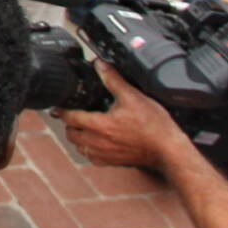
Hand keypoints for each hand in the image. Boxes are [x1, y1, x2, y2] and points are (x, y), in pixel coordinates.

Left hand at [57, 61, 181, 169]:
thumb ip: (113, 79)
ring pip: (79, 147)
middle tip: (74, 114)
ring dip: (78, 137)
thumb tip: (99, 64)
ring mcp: (105, 155)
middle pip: (70, 134)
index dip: (62, 110)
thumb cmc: (153, 125)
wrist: (169, 149)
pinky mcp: (113, 163)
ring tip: (84, 127)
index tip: (58, 106)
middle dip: (69, 123)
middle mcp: (98, 142)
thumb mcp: (132, 96)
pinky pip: (92, 158)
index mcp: (100, 125)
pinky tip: (97, 142)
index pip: (70, 117)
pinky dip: (89, 150)